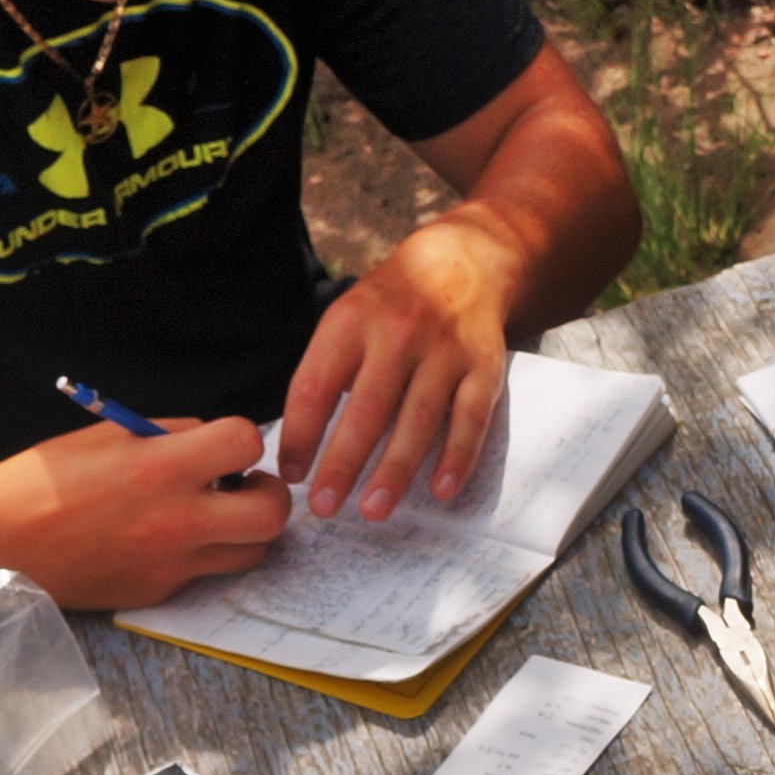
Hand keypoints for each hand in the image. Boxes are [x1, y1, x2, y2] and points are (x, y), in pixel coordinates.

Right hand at [0, 414, 286, 609]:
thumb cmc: (46, 478)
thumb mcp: (108, 434)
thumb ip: (170, 435)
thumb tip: (211, 442)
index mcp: (162, 468)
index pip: (247, 443)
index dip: (243, 439)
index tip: (226, 446)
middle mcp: (177, 521)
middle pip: (272, 515)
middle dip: (270, 494)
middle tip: (247, 486)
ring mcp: (171, 563)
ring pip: (253, 554)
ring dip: (247, 531)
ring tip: (219, 515)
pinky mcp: (158, 593)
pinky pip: (205, 574)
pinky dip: (203, 555)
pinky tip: (172, 539)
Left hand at [280, 209, 527, 523]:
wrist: (464, 263)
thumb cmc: (391, 306)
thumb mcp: (348, 319)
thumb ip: (327, 371)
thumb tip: (299, 448)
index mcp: (351, 321)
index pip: (315, 385)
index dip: (299, 434)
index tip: (291, 475)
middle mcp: (398, 332)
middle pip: (366, 409)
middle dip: (342, 463)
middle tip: (324, 508)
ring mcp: (445, 350)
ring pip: (417, 420)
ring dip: (394, 471)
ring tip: (373, 511)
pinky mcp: (484, 367)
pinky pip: (469, 419)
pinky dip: (456, 457)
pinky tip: (440, 492)